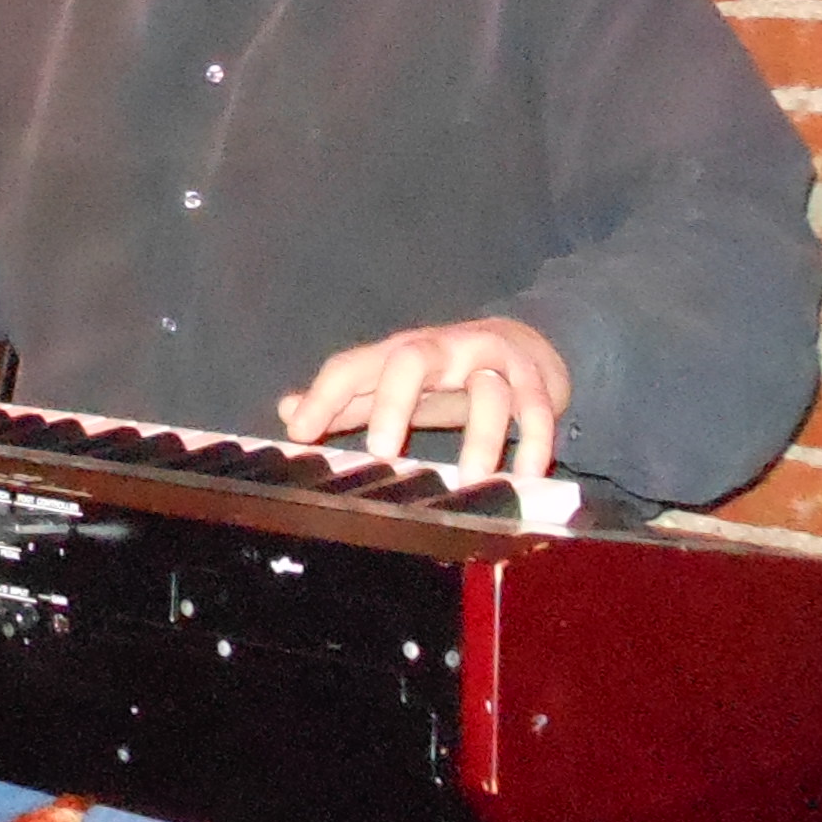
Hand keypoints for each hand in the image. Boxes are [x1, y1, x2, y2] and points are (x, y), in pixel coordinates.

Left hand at [281, 316, 569, 484]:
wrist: (527, 342)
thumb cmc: (448, 373)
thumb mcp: (397, 386)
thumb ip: (347, 402)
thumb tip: (286, 411)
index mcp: (399, 355)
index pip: (352, 366)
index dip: (323, 395)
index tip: (299, 432)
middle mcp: (442, 350)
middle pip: (411, 360)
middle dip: (394, 402)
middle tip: (381, 452)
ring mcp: (491, 361)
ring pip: (487, 391)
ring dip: (481, 436)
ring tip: (471, 480)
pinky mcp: (534, 380)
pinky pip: (536, 409)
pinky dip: (535, 442)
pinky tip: (527, 476)